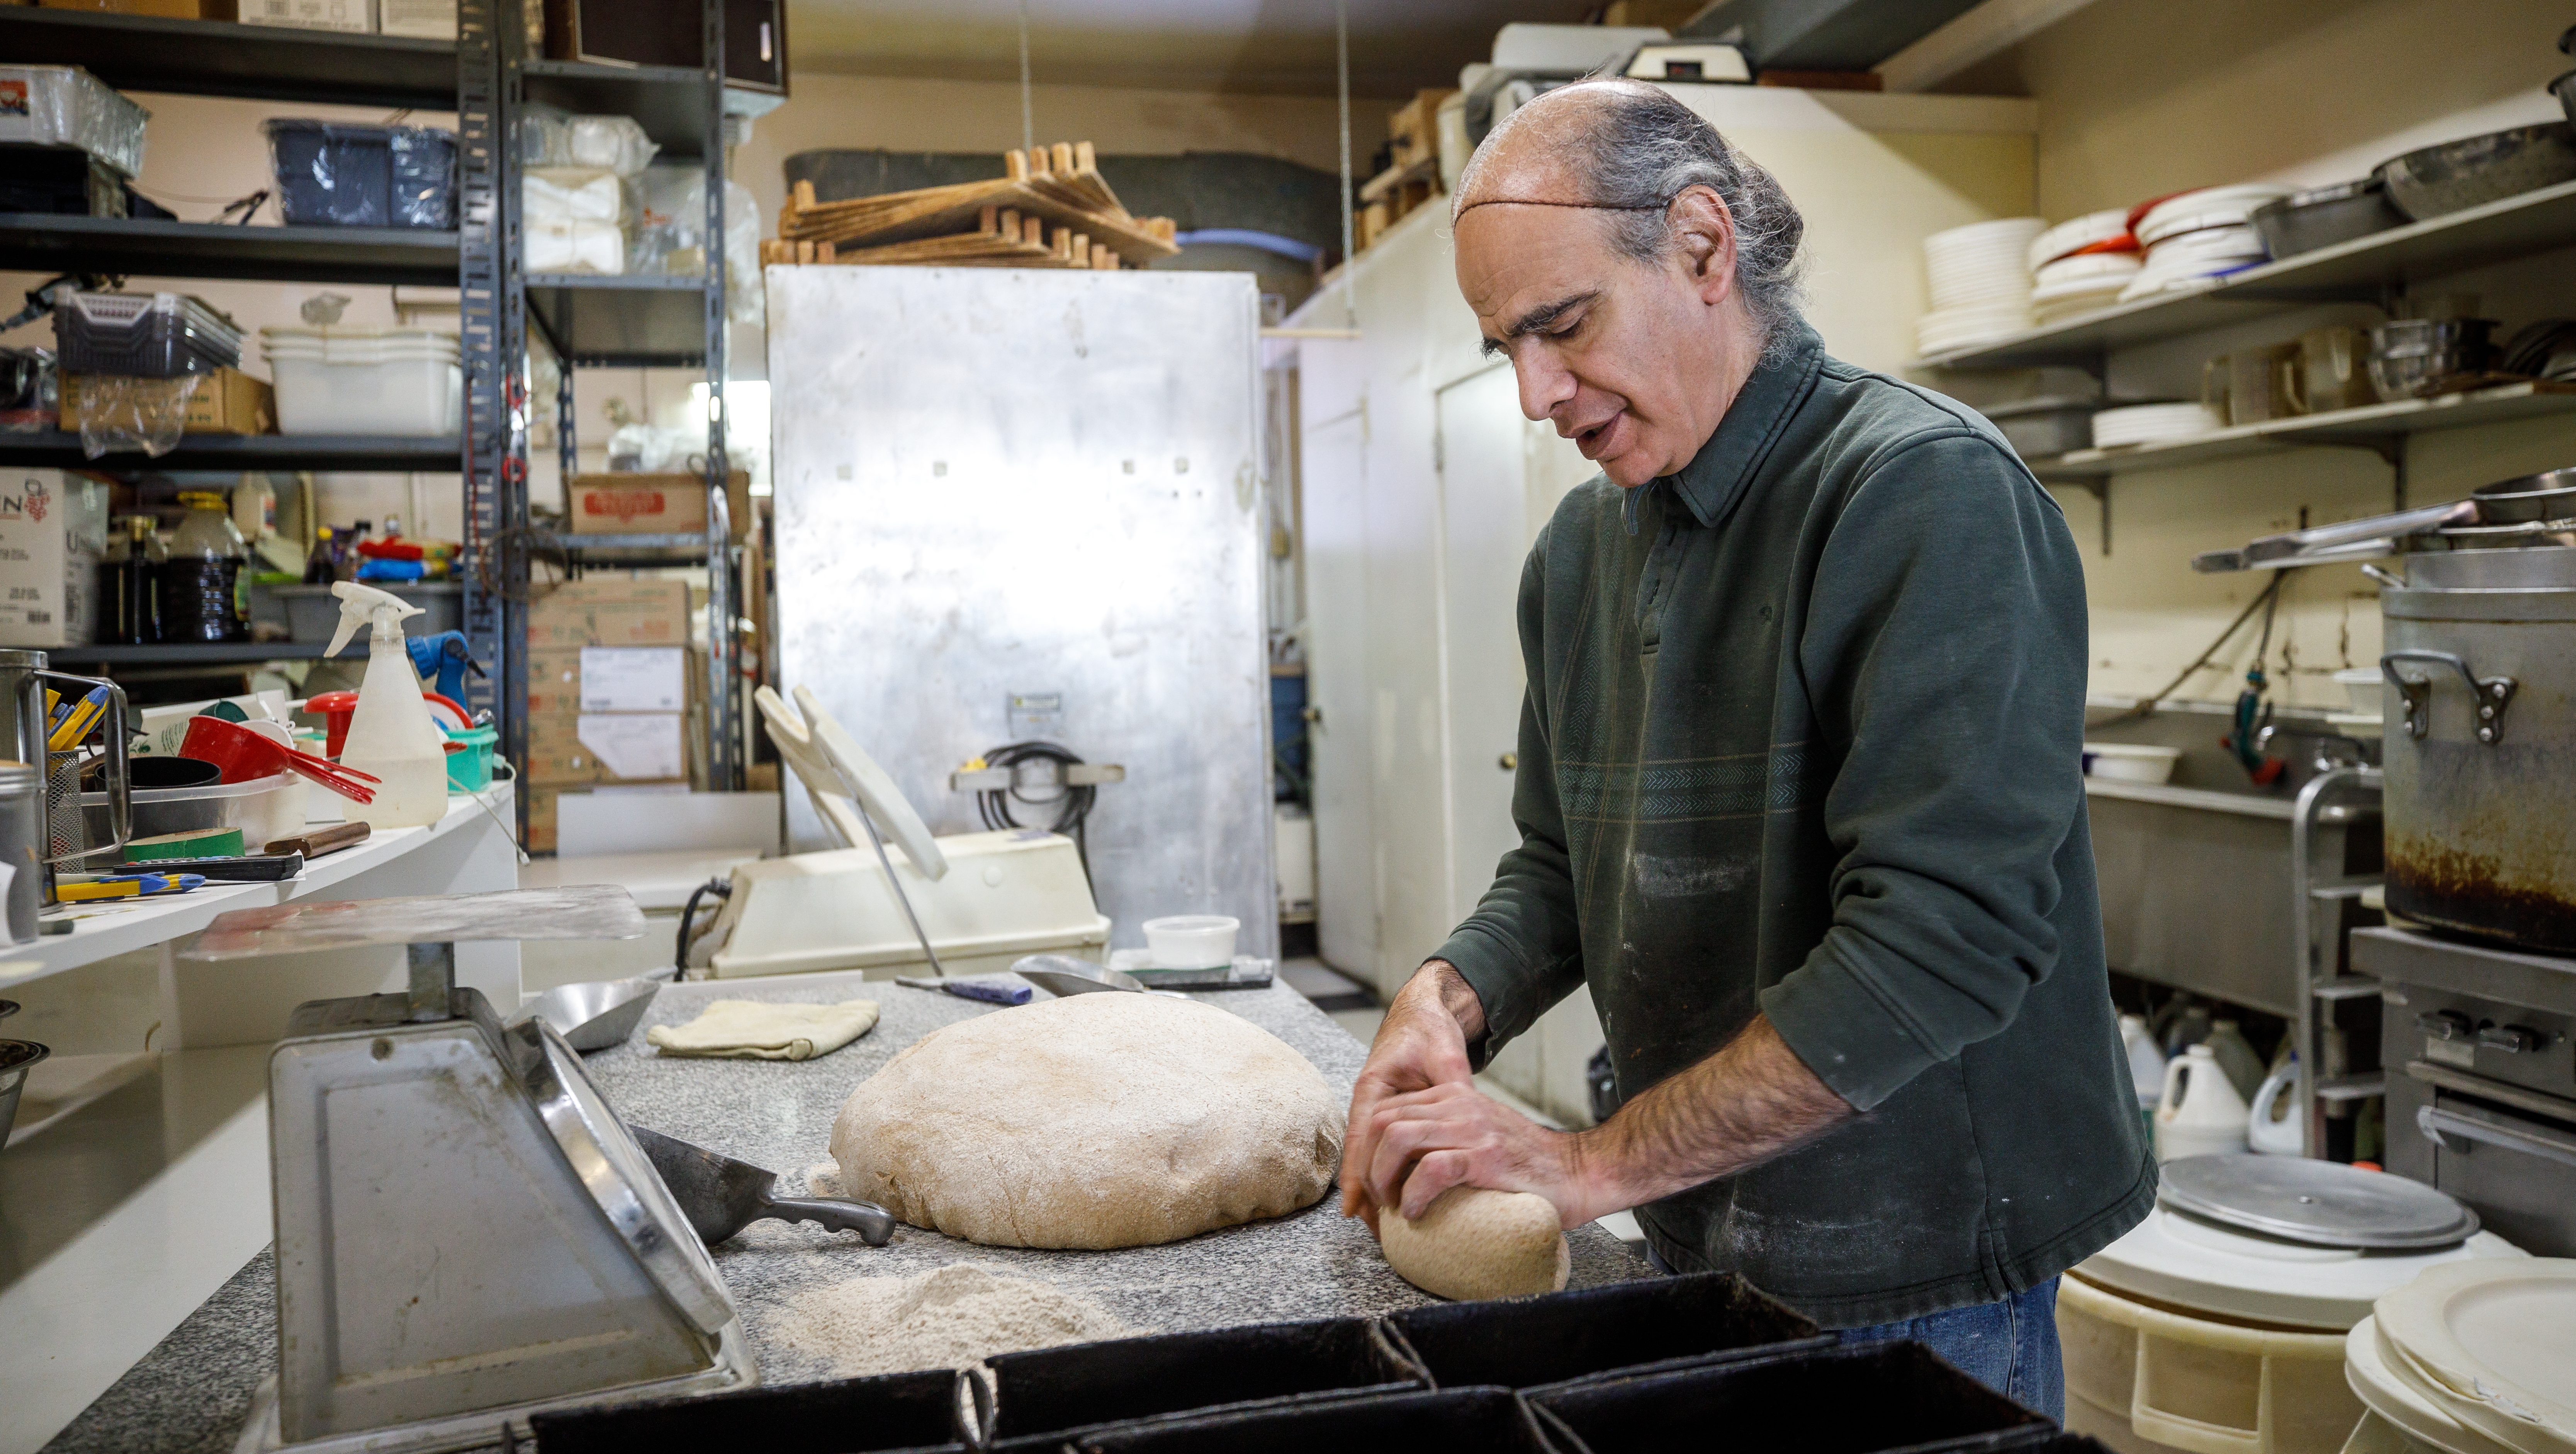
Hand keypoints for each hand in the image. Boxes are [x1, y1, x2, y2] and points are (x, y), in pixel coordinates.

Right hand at [1338, 961, 1482, 1232]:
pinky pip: (1381, 1151)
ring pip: (1369, 1157)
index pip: (1363, 1137)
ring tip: (1381, 1228)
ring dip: (1373, 1190)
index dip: (1358, 1175)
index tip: (1356, 1209)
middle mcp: (1370, 1101)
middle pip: (1361, 1156)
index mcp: (1375, 1086)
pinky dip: (1383, 1176)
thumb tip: (1463, 1112)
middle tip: (1377, 1230)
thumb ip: (1451, 1085)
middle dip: (1365, 1193)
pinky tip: (1391, 1201)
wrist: (1423, 1015)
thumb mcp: (1444, 1055)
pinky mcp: (1389, 1116)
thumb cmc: (1429, 1032)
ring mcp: (1377, 1110)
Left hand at [1361, 1080, 1600, 1228]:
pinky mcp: (1485, 1157)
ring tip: (1393, 1205)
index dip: (1368, 1147)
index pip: (1388, 1108)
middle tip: (1377, 1198)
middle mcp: (1459, 1106)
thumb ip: (1450, 1136)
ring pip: (1398, 1138)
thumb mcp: (1482, 1136)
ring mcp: (1472, 1129)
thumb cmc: (1530, 1165)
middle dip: (1368, 1162)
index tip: (1371, 1181)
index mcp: (1454, 1098)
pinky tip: (1415, 1213)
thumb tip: (1409, 1166)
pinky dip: (1414, 1195)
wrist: (1581, 1173)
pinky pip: (1431, 1169)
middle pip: (1383, 1121)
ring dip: (1384, 1177)